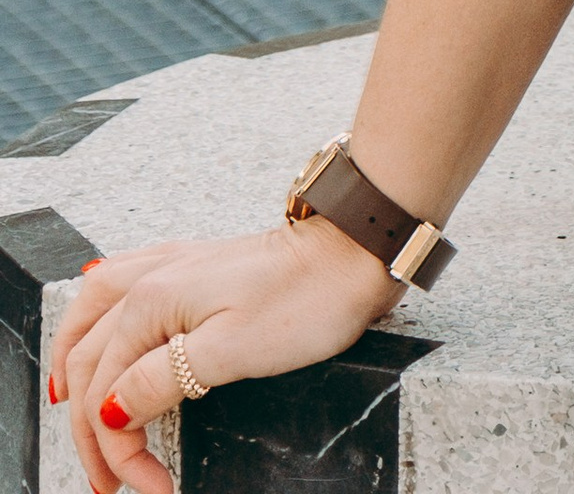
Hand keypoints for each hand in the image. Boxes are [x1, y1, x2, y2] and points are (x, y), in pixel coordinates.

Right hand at [51, 222, 395, 493]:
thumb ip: (160, 381)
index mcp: (150, 303)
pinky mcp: (192, 267)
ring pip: (90, 320)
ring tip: (75, 416)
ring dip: (77, 372)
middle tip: (114, 483)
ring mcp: (169, 267)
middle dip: (93, 431)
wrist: (352, 250)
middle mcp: (148, 279)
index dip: (119, 452)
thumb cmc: (304, 299)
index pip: (108, 393)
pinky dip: (98, 323)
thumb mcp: (230, 352)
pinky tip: (101, 331)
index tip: (147, 489)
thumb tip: (109, 410)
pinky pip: (119, 290)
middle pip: (89, 362)